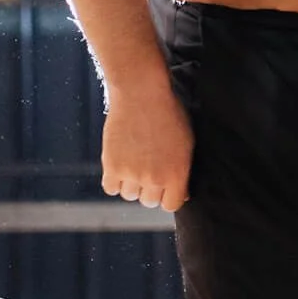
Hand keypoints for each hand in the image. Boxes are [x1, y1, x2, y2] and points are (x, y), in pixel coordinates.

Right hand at [101, 75, 192, 210]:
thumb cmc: (168, 113)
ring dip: (131, 183)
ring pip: (130, 195)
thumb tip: (182, 195)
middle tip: (148, 168)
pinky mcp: (111, 166)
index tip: (166, 185)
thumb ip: (183, 171)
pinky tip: (120, 165)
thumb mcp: (186, 142)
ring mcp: (132, 174)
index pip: (171, 205)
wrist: (141, 93)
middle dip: (150, 189)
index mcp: (177, 174)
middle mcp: (154, 179)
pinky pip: (111, 188)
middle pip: (149, 202)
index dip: (169, 195)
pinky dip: (114, 180)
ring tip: (134, 162)